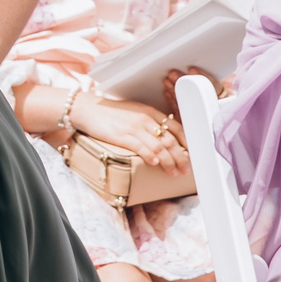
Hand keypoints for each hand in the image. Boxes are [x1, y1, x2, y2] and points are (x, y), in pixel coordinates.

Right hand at [73, 97, 188, 170]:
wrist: (87, 109)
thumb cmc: (110, 113)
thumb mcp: (133, 113)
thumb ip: (148, 122)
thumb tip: (161, 138)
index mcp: (150, 112)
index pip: (175, 127)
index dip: (186, 142)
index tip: (193, 154)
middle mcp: (145, 118)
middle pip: (170, 139)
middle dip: (181, 157)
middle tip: (186, 170)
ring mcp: (134, 127)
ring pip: (159, 146)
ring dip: (169, 161)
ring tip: (174, 173)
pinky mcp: (122, 135)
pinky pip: (141, 147)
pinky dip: (150, 156)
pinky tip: (155, 164)